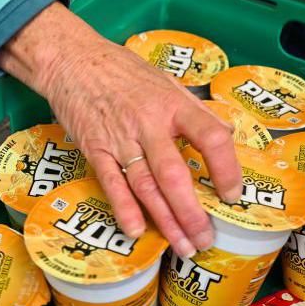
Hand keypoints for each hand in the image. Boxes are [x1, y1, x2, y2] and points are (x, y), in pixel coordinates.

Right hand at [0, 3, 242, 257]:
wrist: (72, 60)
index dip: (226, 169)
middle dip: (192, 213)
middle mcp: (148, 124)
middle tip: (205, 239)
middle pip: (174, 175)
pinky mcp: (95, 149)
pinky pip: (112, 184)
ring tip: (182, 245)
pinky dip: (124, 209)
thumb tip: (225, 133)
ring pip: (145, 186)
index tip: (232, 193)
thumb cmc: (123, 70)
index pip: (210, 137)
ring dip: (165, 220)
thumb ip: (194, 110)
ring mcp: (120, 139)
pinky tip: (137, 231)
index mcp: (173, 104)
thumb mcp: (166, 80)